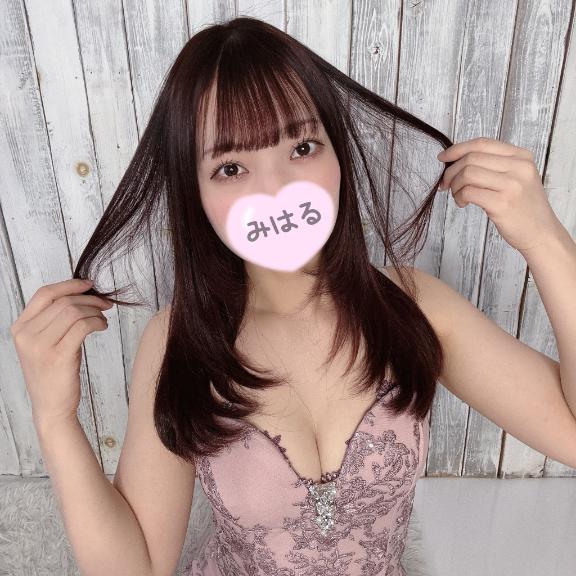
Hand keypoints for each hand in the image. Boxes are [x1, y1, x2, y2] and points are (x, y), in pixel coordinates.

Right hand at [10, 278, 112, 428]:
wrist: (52, 407)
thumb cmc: (53, 372)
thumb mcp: (45, 343)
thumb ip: (54, 319)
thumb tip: (82, 294)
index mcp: (20, 327)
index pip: (45, 293)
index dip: (70, 284)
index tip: (90, 284)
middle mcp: (26, 335)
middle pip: (64, 301)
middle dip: (90, 299)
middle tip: (105, 304)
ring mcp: (40, 346)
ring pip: (74, 312)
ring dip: (95, 311)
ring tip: (103, 319)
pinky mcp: (58, 356)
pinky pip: (83, 326)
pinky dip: (98, 322)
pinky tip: (103, 327)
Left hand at [437, 136, 563, 252]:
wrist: (541, 233)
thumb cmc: (523, 207)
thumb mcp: (517, 177)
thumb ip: (494, 165)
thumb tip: (457, 159)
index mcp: (521, 156)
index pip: (482, 144)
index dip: (457, 149)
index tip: (443, 157)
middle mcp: (518, 167)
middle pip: (471, 158)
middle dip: (451, 171)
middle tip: (446, 183)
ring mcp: (511, 185)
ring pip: (467, 173)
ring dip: (454, 185)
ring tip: (458, 195)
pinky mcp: (502, 203)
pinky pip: (468, 192)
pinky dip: (459, 197)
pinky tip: (463, 203)